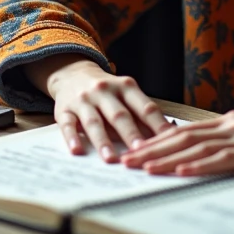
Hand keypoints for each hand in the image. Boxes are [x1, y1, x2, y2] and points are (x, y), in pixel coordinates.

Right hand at [25, 55, 172, 162]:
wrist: (73, 74)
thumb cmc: (108, 92)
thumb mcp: (127, 95)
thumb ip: (143, 114)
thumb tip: (169, 135)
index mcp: (126, 87)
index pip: (145, 107)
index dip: (157, 125)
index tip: (169, 142)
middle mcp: (105, 90)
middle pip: (120, 115)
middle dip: (131, 134)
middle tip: (141, 151)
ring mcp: (83, 99)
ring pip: (94, 121)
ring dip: (103, 141)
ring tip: (111, 159)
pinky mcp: (63, 109)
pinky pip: (68, 124)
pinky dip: (72, 138)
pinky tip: (77, 151)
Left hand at [121, 109, 233, 175]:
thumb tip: (211, 151)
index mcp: (232, 122)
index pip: (185, 130)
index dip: (156, 140)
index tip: (134, 149)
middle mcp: (233, 125)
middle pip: (182, 136)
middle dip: (150, 149)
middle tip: (123, 159)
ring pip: (195, 147)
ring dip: (164, 157)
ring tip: (141, 167)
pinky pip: (222, 159)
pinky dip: (197, 165)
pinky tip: (180, 170)